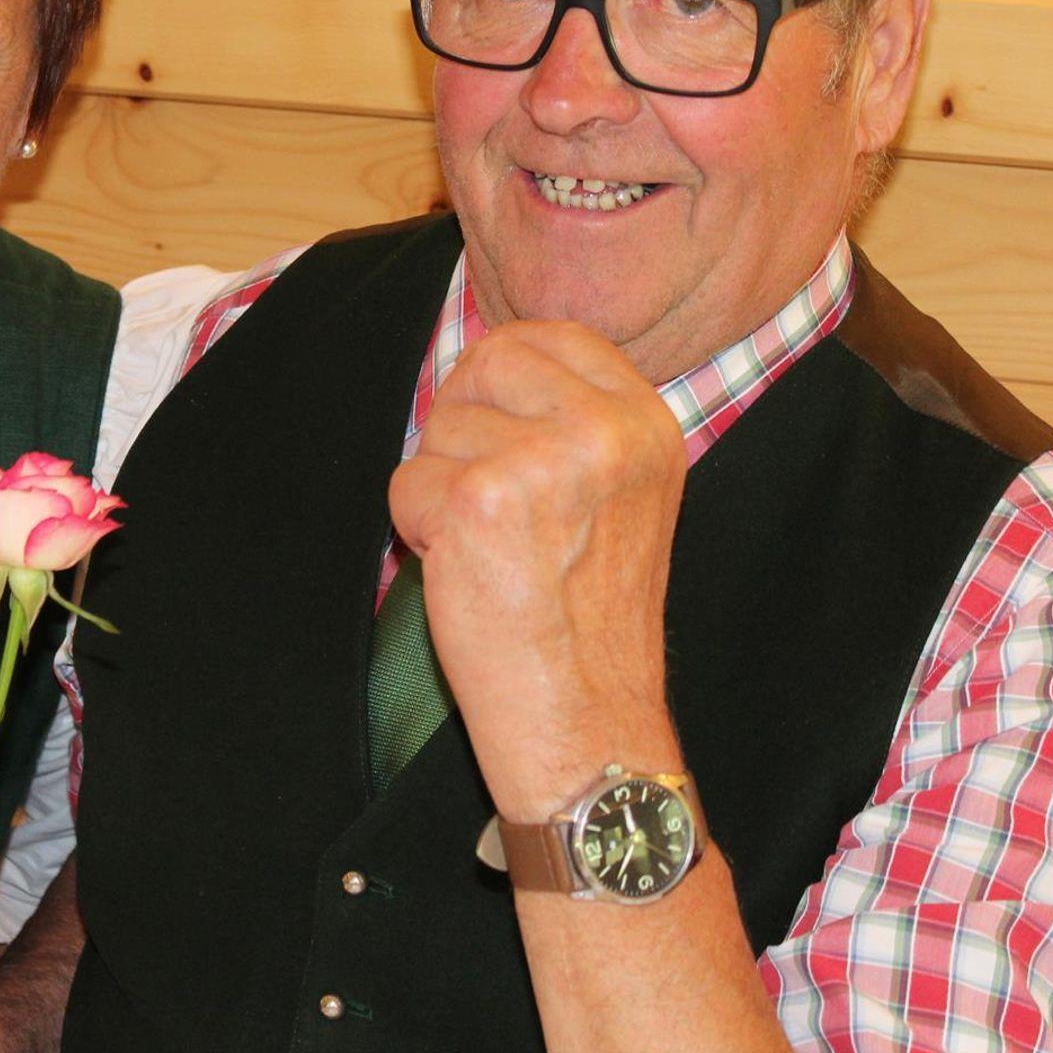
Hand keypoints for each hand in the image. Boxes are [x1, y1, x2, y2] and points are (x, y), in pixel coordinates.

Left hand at [386, 319, 686, 817]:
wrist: (588, 718)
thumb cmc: (588, 617)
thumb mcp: (617, 494)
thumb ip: (571, 421)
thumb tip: (485, 359)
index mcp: (646, 423)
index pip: (553, 335)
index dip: (503, 370)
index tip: (496, 420)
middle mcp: (605, 431)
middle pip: (487, 363)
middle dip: (462, 422)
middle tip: (489, 500)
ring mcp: (543, 462)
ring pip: (438, 428)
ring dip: (440, 488)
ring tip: (492, 553)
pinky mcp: (481, 501)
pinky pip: (406, 483)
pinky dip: (417, 532)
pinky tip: (467, 576)